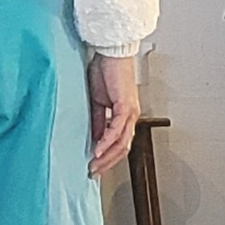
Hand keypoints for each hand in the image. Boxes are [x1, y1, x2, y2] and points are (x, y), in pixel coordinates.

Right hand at [87, 54, 139, 177]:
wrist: (110, 53)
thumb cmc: (104, 71)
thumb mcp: (97, 101)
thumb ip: (98, 121)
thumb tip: (95, 139)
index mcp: (125, 115)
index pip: (119, 143)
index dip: (108, 157)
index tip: (94, 167)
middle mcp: (131, 116)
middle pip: (123, 147)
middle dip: (108, 163)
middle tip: (93, 172)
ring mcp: (131, 111)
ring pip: (122, 142)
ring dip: (107, 156)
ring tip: (94, 165)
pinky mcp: (126, 105)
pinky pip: (117, 129)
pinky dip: (107, 141)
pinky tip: (98, 149)